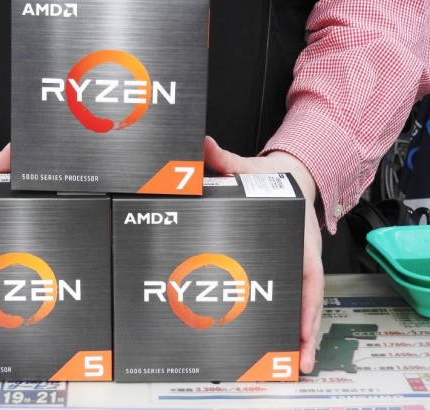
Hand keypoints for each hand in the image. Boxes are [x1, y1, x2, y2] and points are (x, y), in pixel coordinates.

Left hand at [204, 136, 323, 373]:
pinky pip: (288, 295)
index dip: (306, 304)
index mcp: (298, 236)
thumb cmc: (277, 177)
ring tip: (293, 364)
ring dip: (298, 333)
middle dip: (304, 332)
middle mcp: (300, 254)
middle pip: (306, 299)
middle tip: (298, 362)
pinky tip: (279, 338)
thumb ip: (226, 159)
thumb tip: (205, 148)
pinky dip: (289, 318)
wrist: (291, 174)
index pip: (307, 274)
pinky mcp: (285, 265)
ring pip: (300, 303)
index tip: (303, 328)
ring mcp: (295, 262)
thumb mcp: (251, 167)